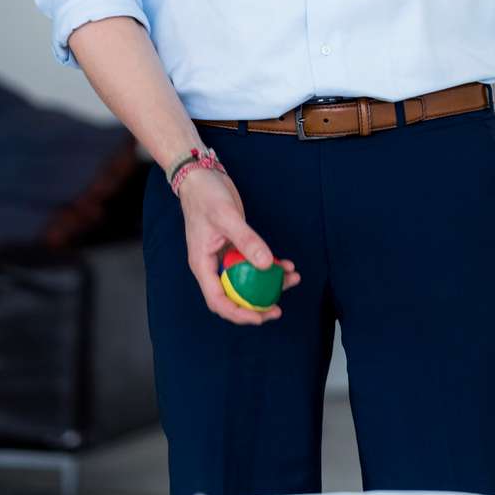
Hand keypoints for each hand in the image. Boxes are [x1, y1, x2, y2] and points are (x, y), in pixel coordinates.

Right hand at [177, 169, 300, 325]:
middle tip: (277, 309)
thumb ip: (246, 241)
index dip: (238, 313)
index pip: (218, 300)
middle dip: (255, 305)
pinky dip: (269, 265)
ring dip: (268, 283)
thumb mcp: (227, 217)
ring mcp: (224, 257)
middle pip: (233, 296)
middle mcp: (213, 266)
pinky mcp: (235, 246)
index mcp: (203, 265)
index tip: (260, 317)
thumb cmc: (206, 196)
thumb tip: (265, 265)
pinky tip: (286, 264)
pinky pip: (252, 262)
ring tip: (291, 279)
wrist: (202, 177)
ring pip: (246, 280)